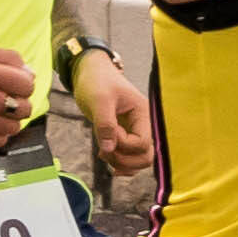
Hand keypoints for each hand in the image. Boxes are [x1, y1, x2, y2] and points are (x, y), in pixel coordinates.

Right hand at [0, 43, 35, 145]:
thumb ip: (9, 58)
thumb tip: (30, 74)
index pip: (28, 85)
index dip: (25, 85)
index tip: (15, 86)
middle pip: (25, 108)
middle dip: (19, 103)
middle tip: (6, 100)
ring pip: (15, 127)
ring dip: (10, 120)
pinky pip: (0, 141)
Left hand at [75, 48, 153, 172]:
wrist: (91, 73)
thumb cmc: (97, 81)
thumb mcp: (99, 100)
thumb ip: (105, 124)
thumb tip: (109, 149)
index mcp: (143, 114)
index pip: (142, 142)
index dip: (122, 143)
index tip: (106, 130)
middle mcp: (143, 124)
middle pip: (146, 156)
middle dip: (124, 159)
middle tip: (103, 151)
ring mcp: (135, 131)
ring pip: (139, 160)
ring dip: (121, 163)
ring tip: (102, 153)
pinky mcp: (125, 135)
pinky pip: (130, 157)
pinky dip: (119, 162)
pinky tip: (104, 155)